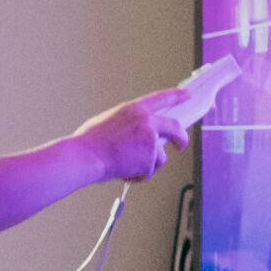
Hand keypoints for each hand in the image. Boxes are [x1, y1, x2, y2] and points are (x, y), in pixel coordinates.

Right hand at [71, 88, 188, 183]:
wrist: (85, 156)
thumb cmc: (88, 142)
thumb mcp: (107, 121)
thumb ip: (125, 124)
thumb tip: (130, 135)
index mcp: (133, 109)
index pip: (160, 98)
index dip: (176, 95)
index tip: (185, 95)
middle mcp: (146, 120)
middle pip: (174, 127)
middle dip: (181, 138)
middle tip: (180, 145)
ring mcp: (150, 138)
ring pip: (159, 157)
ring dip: (146, 166)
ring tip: (127, 167)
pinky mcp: (150, 156)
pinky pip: (149, 171)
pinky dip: (138, 175)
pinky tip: (124, 172)